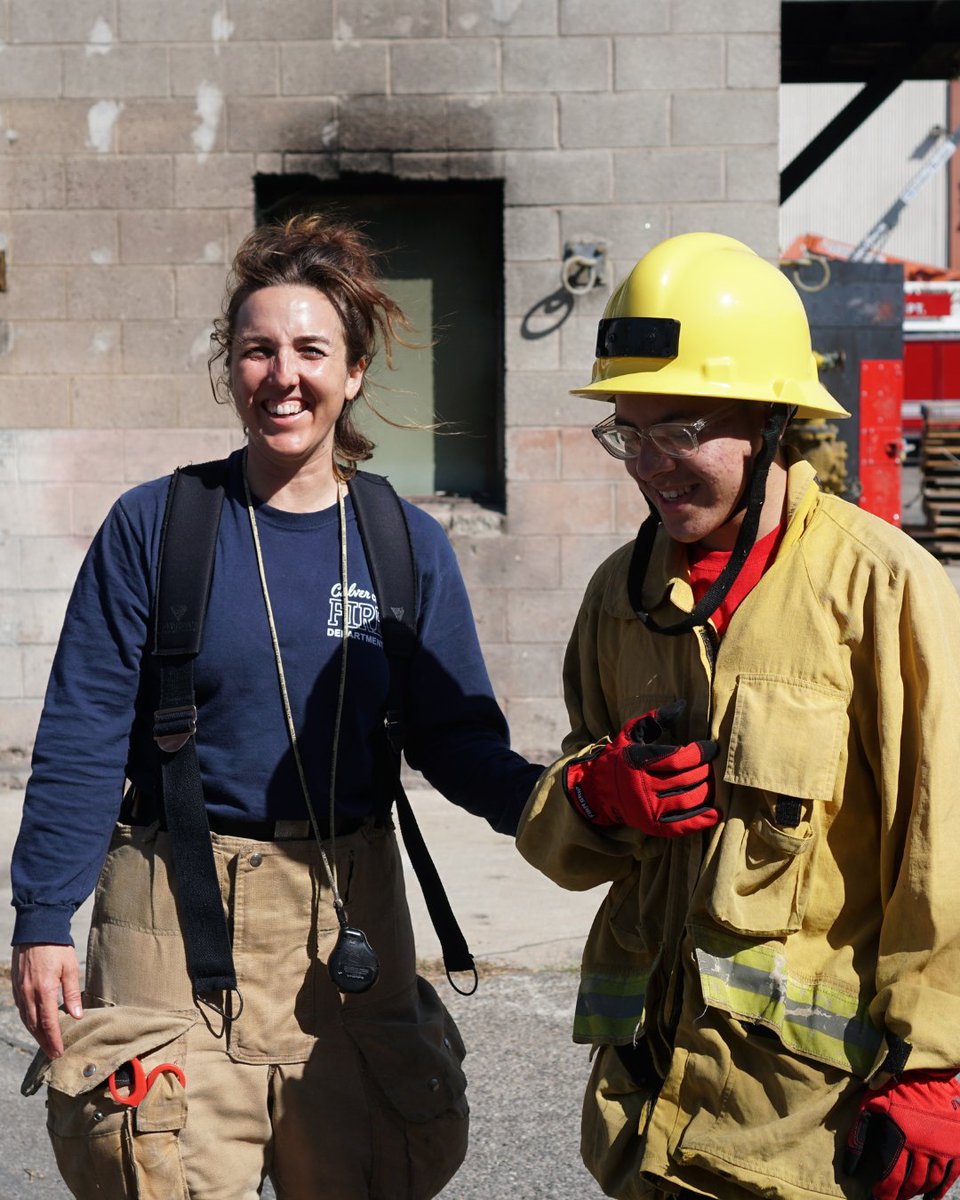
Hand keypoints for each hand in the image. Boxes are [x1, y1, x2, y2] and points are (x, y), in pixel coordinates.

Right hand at [11, 943, 82, 1058]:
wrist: (36, 929)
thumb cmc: (57, 947)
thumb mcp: (70, 967)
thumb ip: (72, 993)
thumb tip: (76, 1015)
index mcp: (44, 990)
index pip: (48, 1022)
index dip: (54, 1039)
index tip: (59, 1052)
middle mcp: (28, 994)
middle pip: (35, 1026)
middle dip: (44, 1042)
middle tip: (53, 1054)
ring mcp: (20, 991)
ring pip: (26, 1020)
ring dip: (35, 1034)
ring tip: (46, 1044)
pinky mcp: (16, 987)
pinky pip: (21, 1010)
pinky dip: (28, 1021)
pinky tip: (35, 1025)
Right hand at [563, 700, 718, 836]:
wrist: (595, 791)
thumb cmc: (619, 758)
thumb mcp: (630, 734)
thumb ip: (654, 719)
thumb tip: (682, 705)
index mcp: (638, 760)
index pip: (677, 758)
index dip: (699, 753)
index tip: (712, 748)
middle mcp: (642, 785)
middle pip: (685, 780)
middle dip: (706, 772)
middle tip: (716, 767)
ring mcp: (647, 807)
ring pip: (686, 800)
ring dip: (706, 792)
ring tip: (715, 784)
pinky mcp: (650, 825)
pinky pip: (679, 825)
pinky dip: (699, 820)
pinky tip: (714, 814)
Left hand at [845, 1069, 959, 1199]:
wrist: (923, 1070)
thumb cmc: (891, 1087)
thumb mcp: (869, 1107)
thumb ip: (858, 1137)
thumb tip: (849, 1168)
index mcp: (901, 1140)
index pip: (892, 1179)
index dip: (884, 1193)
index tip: (877, 1198)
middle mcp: (924, 1149)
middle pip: (912, 1183)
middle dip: (900, 1193)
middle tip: (891, 1198)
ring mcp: (943, 1149)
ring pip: (931, 1182)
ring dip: (919, 1192)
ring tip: (908, 1196)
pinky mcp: (957, 1146)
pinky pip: (951, 1176)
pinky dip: (941, 1189)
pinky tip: (932, 1196)